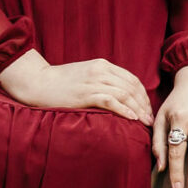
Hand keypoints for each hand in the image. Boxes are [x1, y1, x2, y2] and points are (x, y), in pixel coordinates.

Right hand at [0, 50, 153, 123]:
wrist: (37, 82)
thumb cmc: (60, 82)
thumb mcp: (86, 75)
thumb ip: (103, 81)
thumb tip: (122, 96)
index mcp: (102, 65)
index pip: (131, 79)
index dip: (143, 95)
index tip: (147, 108)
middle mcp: (100, 71)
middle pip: (132, 87)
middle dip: (144, 104)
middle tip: (150, 119)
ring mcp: (93, 82)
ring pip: (124, 94)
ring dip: (138, 109)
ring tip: (145, 122)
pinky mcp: (85, 94)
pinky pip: (110, 101)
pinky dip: (124, 109)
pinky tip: (131, 119)